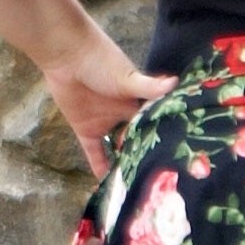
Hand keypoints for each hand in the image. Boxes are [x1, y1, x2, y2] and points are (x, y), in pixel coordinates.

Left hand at [40, 33, 179, 178]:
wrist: (67, 54)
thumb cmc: (101, 60)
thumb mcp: (128, 77)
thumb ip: (150, 86)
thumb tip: (177, 83)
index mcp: (139, 103)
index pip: (155, 126)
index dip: (164, 142)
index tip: (176, 161)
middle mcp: (125, 116)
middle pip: (137, 141)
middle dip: (145, 158)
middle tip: (158, 184)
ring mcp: (106, 124)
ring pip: (118, 150)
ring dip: (124, 166)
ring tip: (136, 189)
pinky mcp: (86, 129)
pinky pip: (95, 153)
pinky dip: (99, 168)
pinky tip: (106, 186)